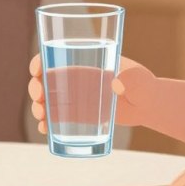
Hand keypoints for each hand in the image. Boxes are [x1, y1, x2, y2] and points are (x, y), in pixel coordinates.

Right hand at [28, 54, 155, 133]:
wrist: (148, 106)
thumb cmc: (145, 87)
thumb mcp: (140, 80)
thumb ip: (132, 78)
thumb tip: (117, 83)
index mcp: (86, 61)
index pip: (57, 55)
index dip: (41, 61)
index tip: (36, 70)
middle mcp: (77, 77)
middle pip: (46, 79)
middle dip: (36, 88)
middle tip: (40, 100)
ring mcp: (77, 96)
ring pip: (48, 99)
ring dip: (38, 106)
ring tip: (41, 117)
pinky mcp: (79, 114)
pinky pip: (57, 117)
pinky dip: (48, 123)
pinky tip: (45, 129)